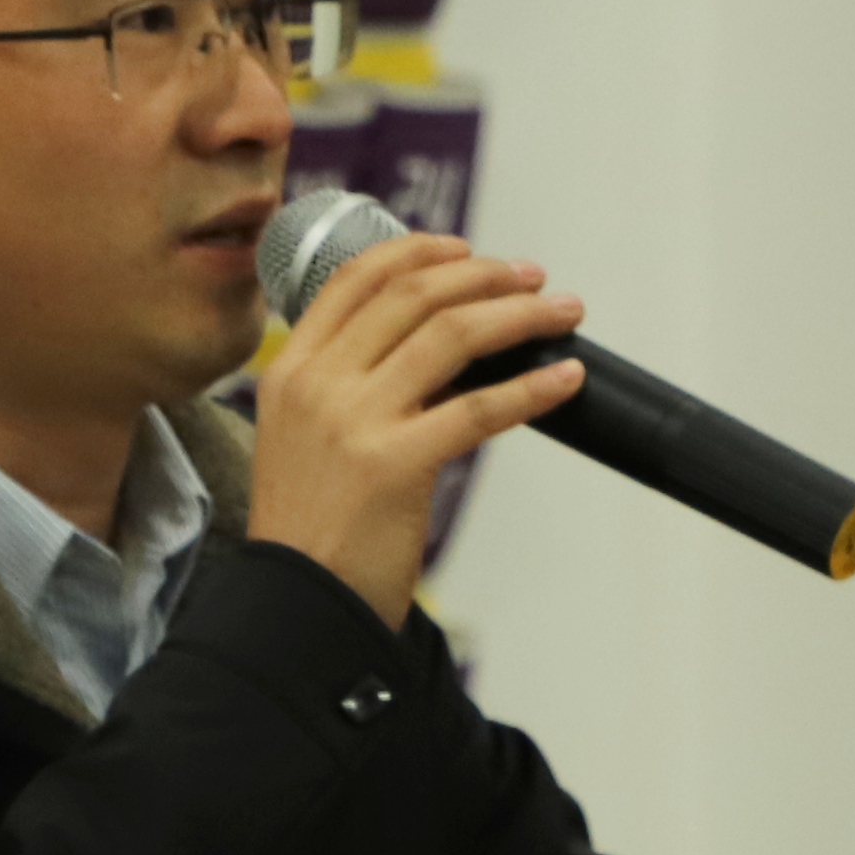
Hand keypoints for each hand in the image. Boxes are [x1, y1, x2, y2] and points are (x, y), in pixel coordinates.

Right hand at [247, 230, 584, 625]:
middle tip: (535, 279)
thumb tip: (444, 344)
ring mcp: (352, 422)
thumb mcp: (307, 438)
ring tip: (562, 312)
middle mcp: (316, 383)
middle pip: (413, 295)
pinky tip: (565, 379)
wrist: (298, 605)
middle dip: (485, 275)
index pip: (355, 278)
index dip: (419, 251)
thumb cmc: (315, 528)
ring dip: (520, 315)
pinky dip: (532, 387)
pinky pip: (479, 408)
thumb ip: (354, 385)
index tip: (468, 249)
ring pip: (452, 335)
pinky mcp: (393, 466)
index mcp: (290, 369)